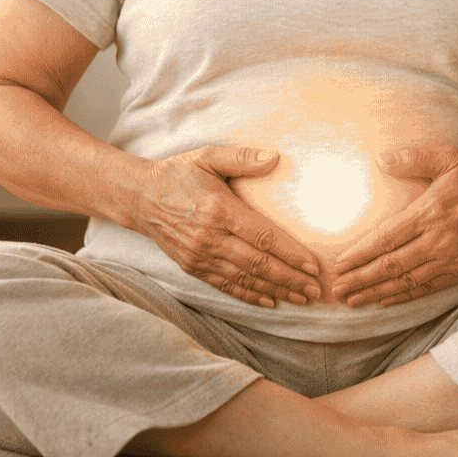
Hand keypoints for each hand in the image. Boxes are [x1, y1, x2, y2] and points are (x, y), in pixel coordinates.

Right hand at [133, 146, 322, 307]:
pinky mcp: (192, 267)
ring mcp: (200, 256)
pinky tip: (269, 301)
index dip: (290, 253)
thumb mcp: (208, 156)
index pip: (263, 236)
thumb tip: (275, 158)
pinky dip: (249, 295)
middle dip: (290, 279)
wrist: (140, 197)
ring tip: (301, 297)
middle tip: (316, 289)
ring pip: (244, 278)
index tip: (313, 265)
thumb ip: (242, 157)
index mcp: (219, 210)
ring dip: (275, 290)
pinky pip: (225, 285)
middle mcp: (210, 238)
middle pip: (258, 263)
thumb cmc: (179, 173)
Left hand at [330, 144, 457, 306]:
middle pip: (391, 267)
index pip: (386, 240)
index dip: (360, 255)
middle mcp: (437, 242)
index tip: (340, 265)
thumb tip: (382, 160)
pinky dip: (405, 296)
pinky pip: (427, 287)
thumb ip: (415, 158)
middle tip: (337, 291)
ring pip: (406, 282)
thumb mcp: (450, 157)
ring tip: (353, 300)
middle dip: (361, 280)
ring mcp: (450, 260)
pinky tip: (387, 300)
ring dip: (377, 293)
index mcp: (430, 213)